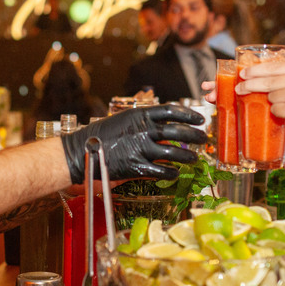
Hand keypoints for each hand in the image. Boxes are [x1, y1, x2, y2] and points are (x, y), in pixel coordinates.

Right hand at [60, 104, 207, 182]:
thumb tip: (163, 126)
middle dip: (194, 136)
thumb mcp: (124, 119)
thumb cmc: (102, 134)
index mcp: (140, 114)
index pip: (171, 111)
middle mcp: (143, 130)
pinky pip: (161, 171)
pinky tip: (176, 174)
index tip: (199, 119)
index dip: (189, 115)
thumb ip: (143, 121)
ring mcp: (140, 148)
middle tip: (203, 139)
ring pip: (173, 152)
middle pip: (177, 131)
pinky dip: (172, 173)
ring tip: (194, 158)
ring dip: (187, 156)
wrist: (81, 150)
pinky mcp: (136, 167)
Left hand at [237, 60, 284, 141]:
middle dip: (250, 85)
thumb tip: (260, 75)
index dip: (256, 70)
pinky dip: (279, 113)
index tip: (244, 73)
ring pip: (271, 97)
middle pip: (267, 81)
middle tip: (239, 88)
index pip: (274, 67)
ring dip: (274, 103)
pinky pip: (275, 110)